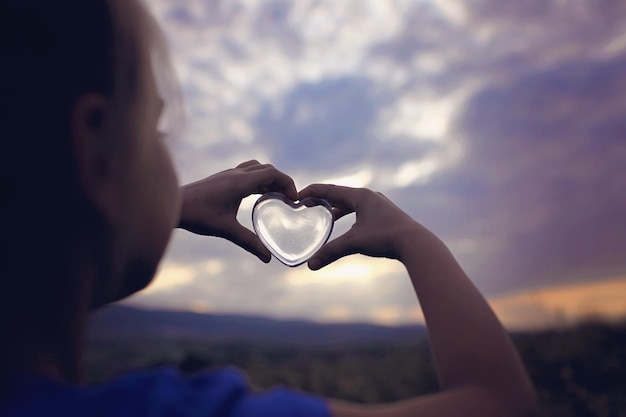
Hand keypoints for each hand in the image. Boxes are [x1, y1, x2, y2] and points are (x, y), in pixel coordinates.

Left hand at [179, 160, 297, 261]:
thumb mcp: (226, 230)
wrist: (173, 205)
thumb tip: (267, 258)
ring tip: (275, 196)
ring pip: (256, 169)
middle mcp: (235, 174)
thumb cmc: (198, 215)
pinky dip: (257, 180)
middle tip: (288, 199)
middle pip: (267, 169)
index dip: (288, 183)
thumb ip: (249, 242)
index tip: (293, 199)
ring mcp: (227, 174)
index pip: (272, 173)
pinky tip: (255, 196)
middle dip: (281, 182)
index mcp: (240, 182)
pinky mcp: (221, 178)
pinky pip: (246, 173)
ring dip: (269, 179)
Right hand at [299, 184, 432, 269]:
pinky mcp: (385, 215)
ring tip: (324, 215)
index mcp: (360, 196)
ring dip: (336, 208)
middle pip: (340, 194)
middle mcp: (370, 196)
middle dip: (322, 199)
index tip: (298, 195)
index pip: (330, 190)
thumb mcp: (354, 243)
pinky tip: (347, 226)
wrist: (416, 244)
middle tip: (307, 204)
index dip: (312, 192)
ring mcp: (379, 205)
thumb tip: (311, 265)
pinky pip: (361, 211)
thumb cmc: (385, 238)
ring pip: (352, 203)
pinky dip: (349, 215)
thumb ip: (331, 252)